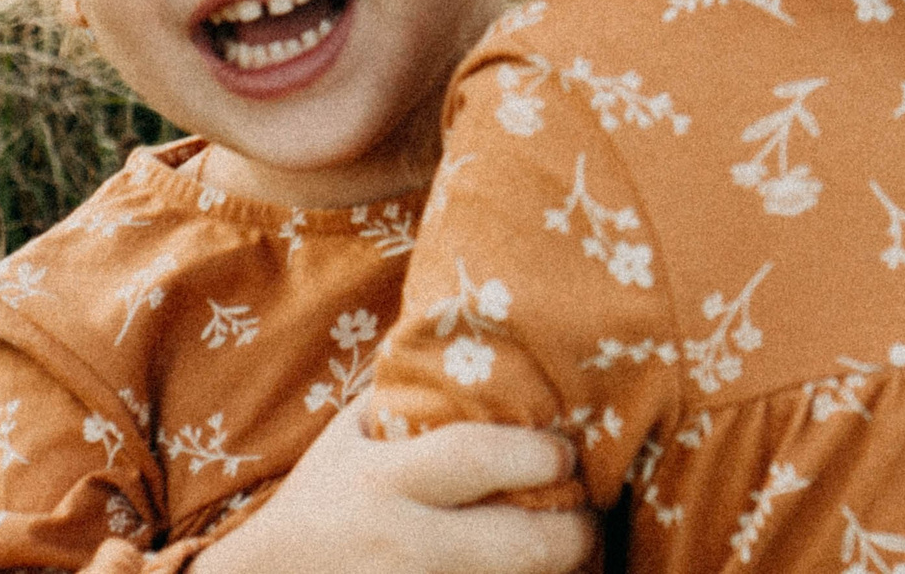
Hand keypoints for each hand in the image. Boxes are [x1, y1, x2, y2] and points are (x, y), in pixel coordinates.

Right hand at [194, 398, 591, 573]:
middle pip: (524, 546)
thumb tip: (491, 353)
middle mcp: (402, 546)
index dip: (540, 454)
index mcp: (383, 482)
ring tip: (569, 552)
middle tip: (586, 517)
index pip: (480, 457)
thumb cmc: (317, 502)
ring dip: (559, 573)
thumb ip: (410, 401)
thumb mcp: (349, 438)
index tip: (564, 453)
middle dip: (576, 533)